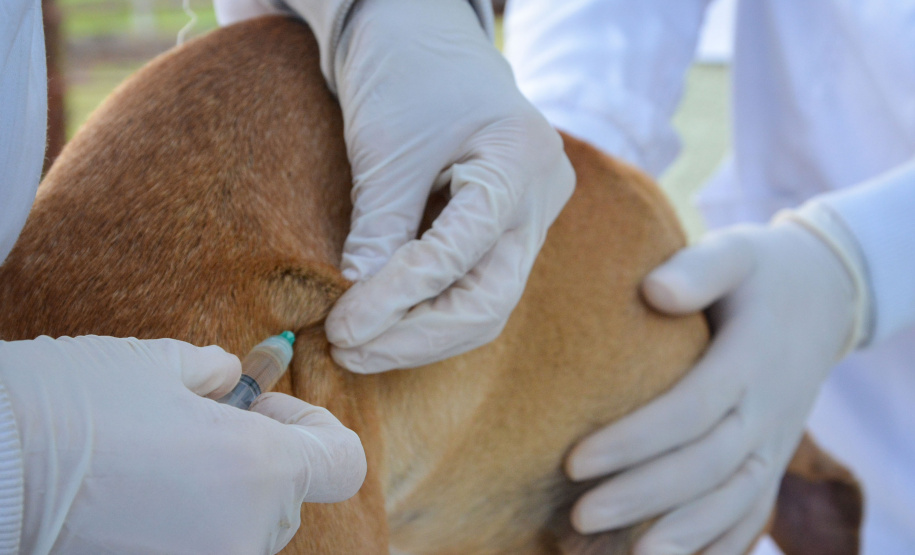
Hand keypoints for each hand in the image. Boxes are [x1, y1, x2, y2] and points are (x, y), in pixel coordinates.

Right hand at [0, 335, 365, 553]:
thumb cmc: (73, 404)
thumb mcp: (161, 365)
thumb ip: (219, 376)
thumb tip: (234, 382)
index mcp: (261, 472)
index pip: (344, 463)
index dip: (314, 427)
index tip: (267, 409)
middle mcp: (245, 535)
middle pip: (290, 496)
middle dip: (262, 455)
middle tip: (207, 420)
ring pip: (246, 527)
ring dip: (226, 491)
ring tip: (165, 455)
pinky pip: (207, 543)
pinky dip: (193, 519)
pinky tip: (144, 488)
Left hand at [321, 0, 574, 372]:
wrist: (424, 34)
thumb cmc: (405, 72)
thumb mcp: (387, 148)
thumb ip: (380, 229)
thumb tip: (358, 309)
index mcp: (522, 159)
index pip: (462, 253)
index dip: (398, 299)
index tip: (344, 326)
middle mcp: (541, 196)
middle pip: (491, 298)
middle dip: (417, 335)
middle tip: (351, 347)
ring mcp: (531, 214)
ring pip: (487, 302)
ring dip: (421, 333)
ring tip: (360, 344)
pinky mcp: (509, 227)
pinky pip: (477, 284)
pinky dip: (430, 309)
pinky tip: (386, 323)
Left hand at [565, 218, 862, 554]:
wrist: (823, 296)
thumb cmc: (759, 273)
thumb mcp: (734, 253)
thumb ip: (698, 268)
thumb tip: (652, 289)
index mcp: (749, 359)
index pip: (689, 411)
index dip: (634, 441)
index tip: (574, 462)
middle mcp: (766, 410)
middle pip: (704, 466)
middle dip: (641, 496)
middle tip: (581, 515)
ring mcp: (775, 440)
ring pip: (732, 500)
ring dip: (681, 533)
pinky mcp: (773, 457)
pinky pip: (753, 510)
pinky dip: (720, 542)